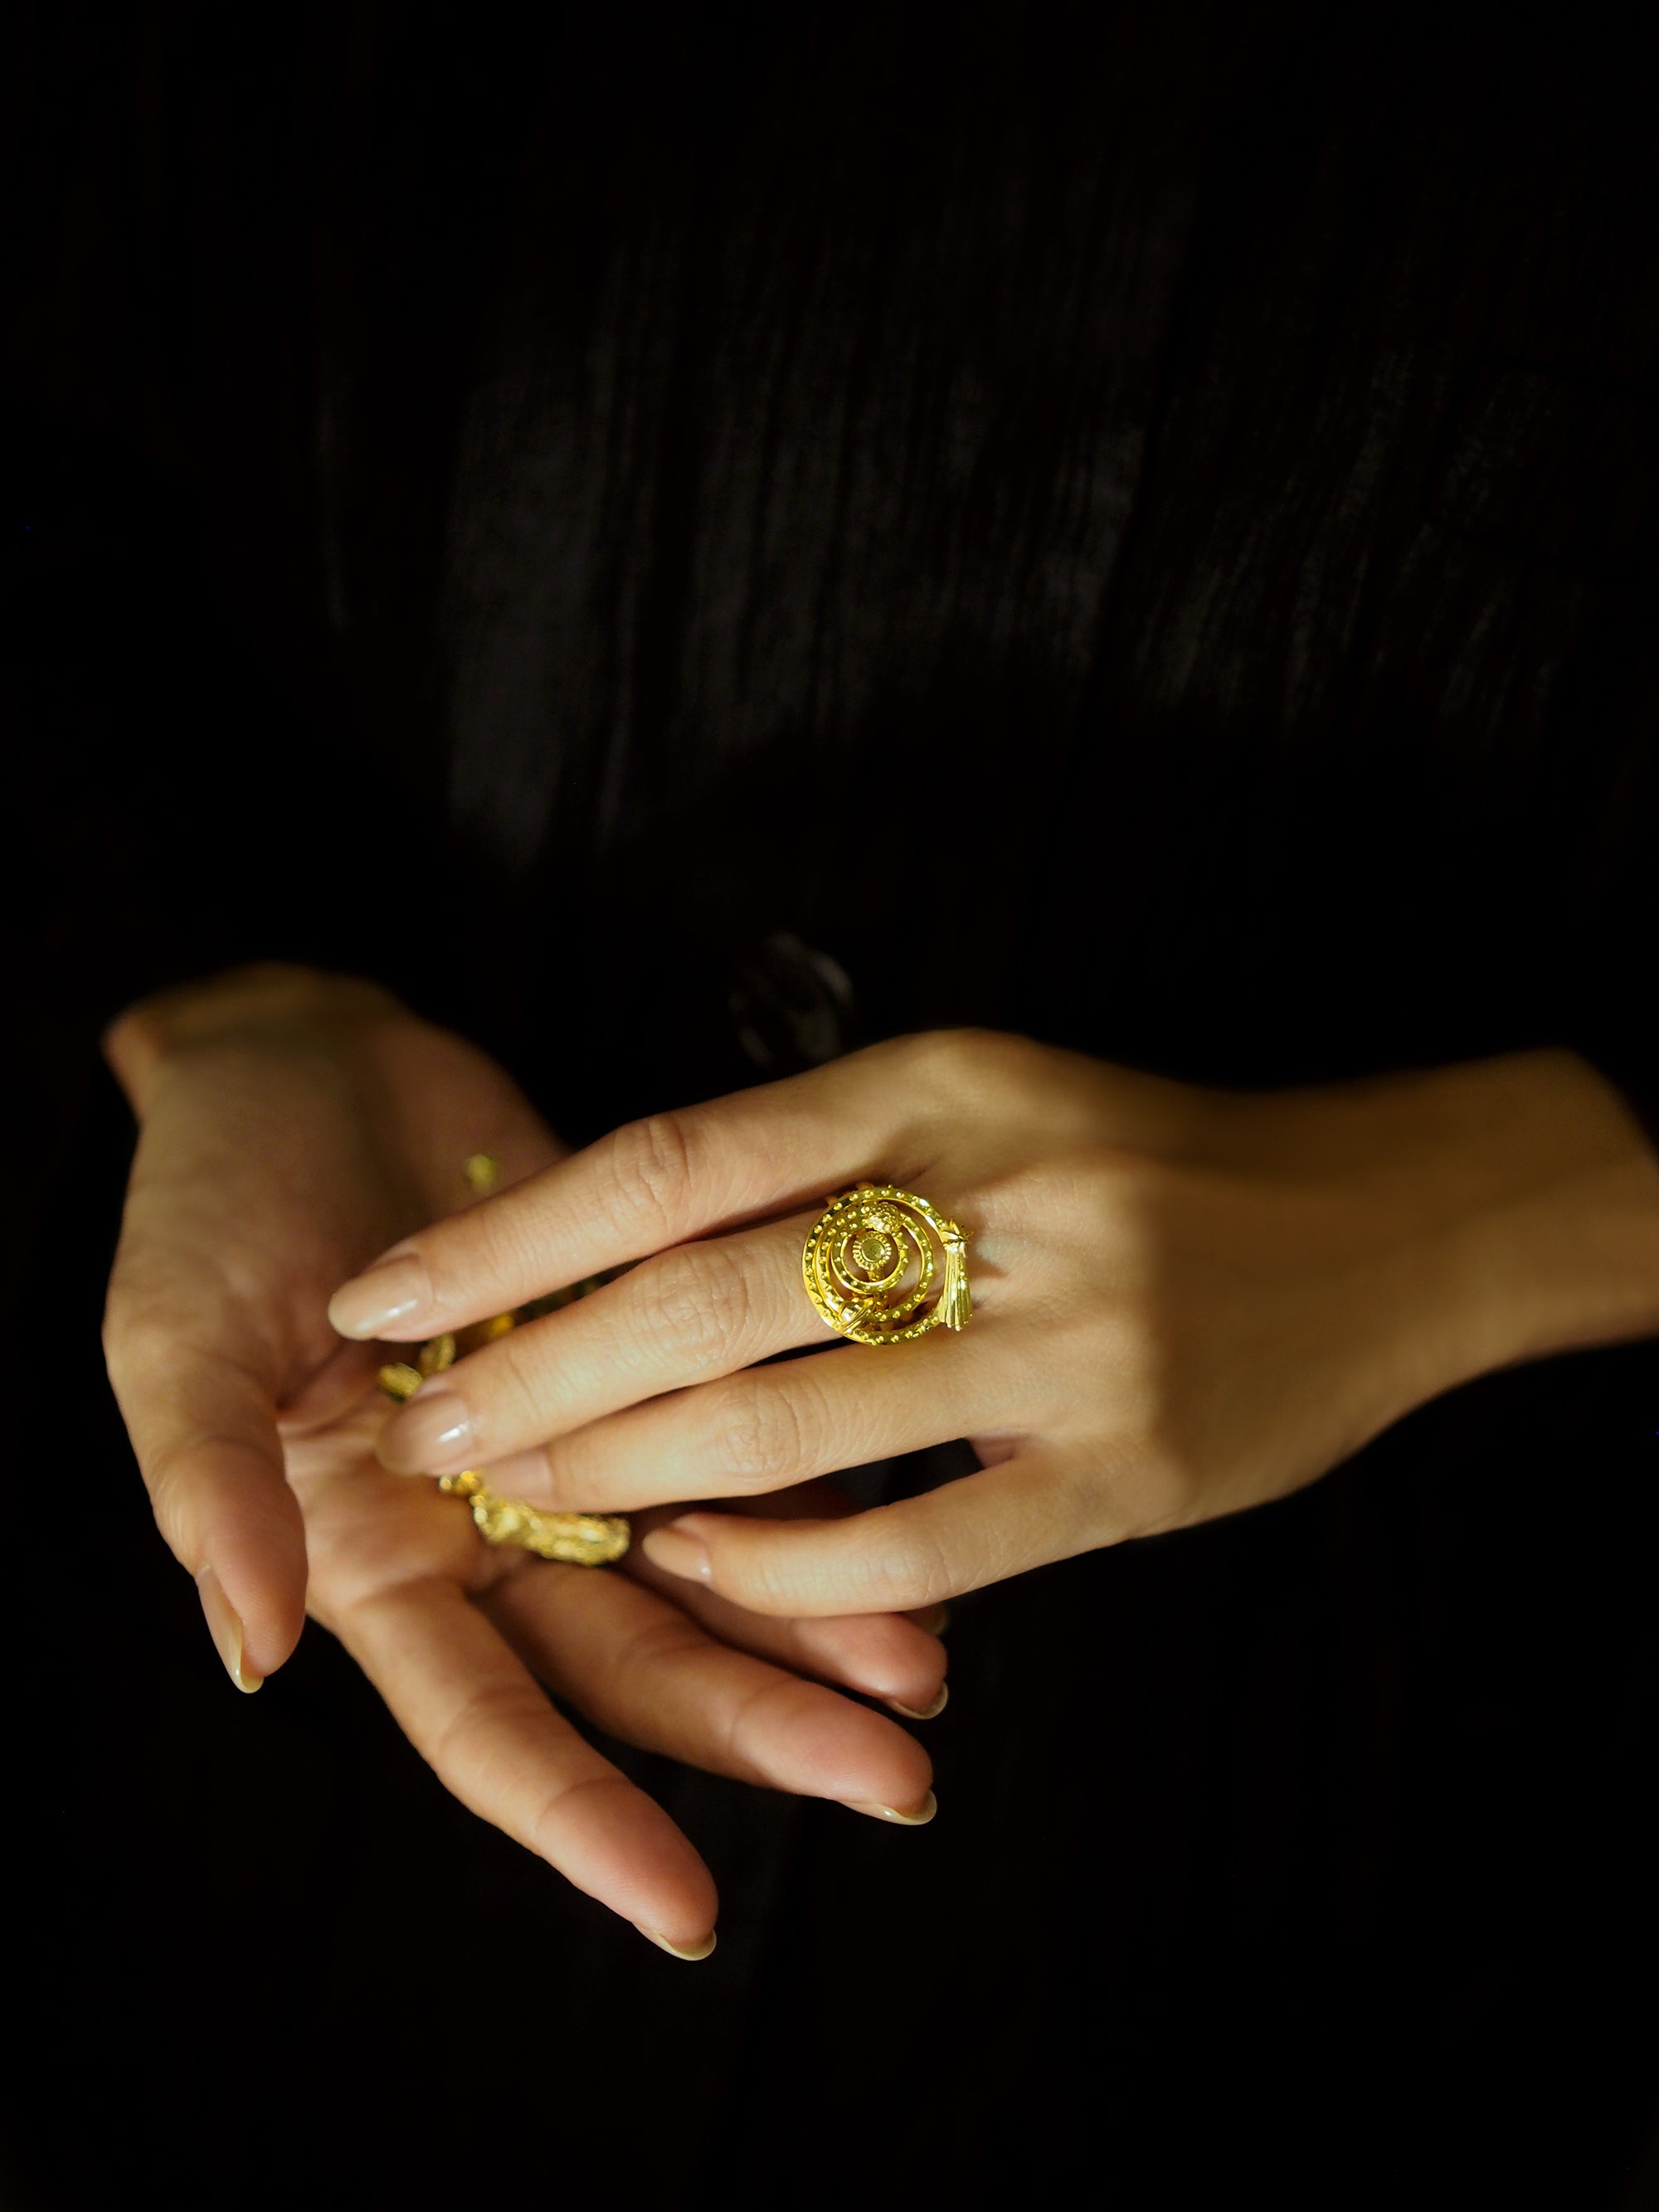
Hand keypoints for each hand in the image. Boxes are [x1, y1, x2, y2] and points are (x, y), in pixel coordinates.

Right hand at [104, 966, 944, 1948]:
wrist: (299, 1065)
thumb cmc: (202, 1205)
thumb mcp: (173, 1344)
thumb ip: (209, 1492)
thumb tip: (259, 1647)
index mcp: (372, 1560)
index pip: (485, 1721)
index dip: (579, 1817)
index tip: (685, 1910)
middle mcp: (489, 1530)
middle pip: (634, 1661)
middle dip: (758, 1726)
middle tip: (892, 1779)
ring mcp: (578, 1445)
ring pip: (710, 1564)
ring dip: (818, 1626)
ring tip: (930, 1678)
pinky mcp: (647, 1348)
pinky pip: (743, 1436)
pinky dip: (818, 1489)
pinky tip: (916, 1535)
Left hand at [340, 1030, 1658, 1615]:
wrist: (1388, 1221)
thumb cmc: (1145, 1159)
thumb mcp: (985, 1097)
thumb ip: (822, 1156)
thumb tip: (611, 1243)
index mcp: (941, 1084)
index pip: (672, 1158)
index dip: (513, 1234)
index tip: (384, 1293)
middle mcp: (1001, 1193)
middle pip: (704, 1294)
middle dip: (536, 1374)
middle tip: (418, 1433)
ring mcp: (1072, 1337)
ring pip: (793, 1422)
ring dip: (630, 1471)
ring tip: (517, 1501)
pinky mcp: (1134, 1468)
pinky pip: (923, 1545)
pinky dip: (792, 1569)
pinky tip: (701, 1567)